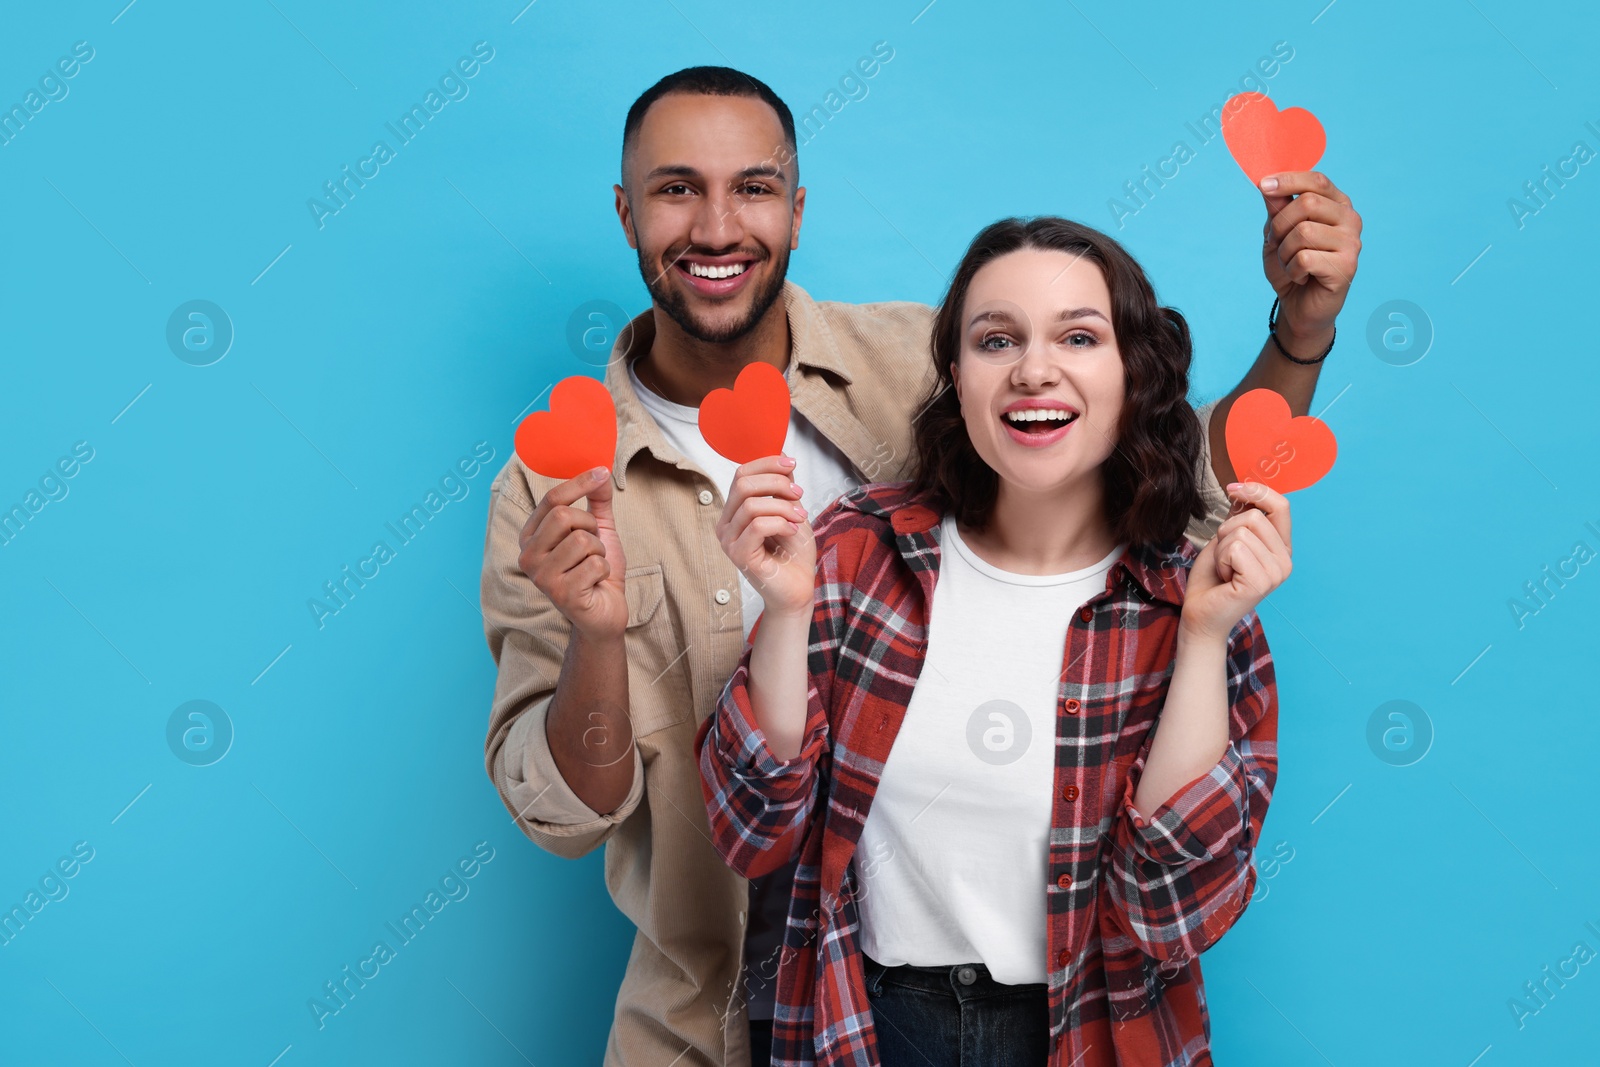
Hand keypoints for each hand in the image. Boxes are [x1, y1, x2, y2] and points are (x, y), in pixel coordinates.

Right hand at [518, 466, 627, 641]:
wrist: (604, 613)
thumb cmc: (597, 571)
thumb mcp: (598, 530)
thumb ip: (597, 500)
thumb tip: (600, 470)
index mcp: (531, 537)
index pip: (552, 499)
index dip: (579, 482)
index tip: (602, 471)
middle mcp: (528, 555)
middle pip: (564, 516)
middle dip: (590, 527)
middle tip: (594, 546)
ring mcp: (542, 577)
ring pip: (583, 541)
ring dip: (600, 553)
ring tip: (593, 568)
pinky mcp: (561, 594)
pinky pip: (595, 565)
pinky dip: (605, 572)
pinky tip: (595, 584)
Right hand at [715, 455, 815, 617]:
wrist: (798, 589)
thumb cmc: (793, 554)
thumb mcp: (792, 510)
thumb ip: (783, 487)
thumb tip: (782, 456)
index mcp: (735, 511)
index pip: (741, 474)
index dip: (767, 463)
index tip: (792, 464)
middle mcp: (726, 524)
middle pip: (743, 484)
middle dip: (777, 483)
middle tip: (799, 496)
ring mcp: (729, 541)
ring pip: (752, 505)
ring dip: (784, 507)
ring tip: (800, 518)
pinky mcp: (738, 555)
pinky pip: (757, 526)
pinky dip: (781, 523)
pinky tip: (793, 532)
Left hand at [1181, 482, 1291, 642]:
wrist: (1200, 614)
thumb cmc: (1212, 579)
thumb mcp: (1227, 539)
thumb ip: (1241, 517)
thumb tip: (1245, 486)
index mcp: (1281, 549)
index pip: (1281, 506)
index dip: (1256, 491)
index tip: (1233, 489)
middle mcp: (1285, 561)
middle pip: (1254, 516)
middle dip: (1227, 530)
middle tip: (1224, 557)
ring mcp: (1276, 573)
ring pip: (1241, 531)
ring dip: (1221, 548)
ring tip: (1224, 569)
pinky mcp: (1261, 582)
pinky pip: (1234, 548)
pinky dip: (1220, 559)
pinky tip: (1225, 578)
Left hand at [1260, 171, 1361, 348]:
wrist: (1298, 306)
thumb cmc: (1291, 266)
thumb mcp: (1277, 233)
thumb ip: (1276, 207)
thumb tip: (1267, 183)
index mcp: (1337, 205)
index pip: (1317, 180)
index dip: (1289, 180)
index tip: (1263, 184)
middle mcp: (1350, 219)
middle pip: (1307, 204)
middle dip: (1280, 225)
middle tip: (1278, 244)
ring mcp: (1352, 243)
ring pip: (1304, 232)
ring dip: (1285, 252)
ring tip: (1292, 264)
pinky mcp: (1347, 266)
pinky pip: (1305, 258)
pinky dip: (1292, 270)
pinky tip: (1301, 277)